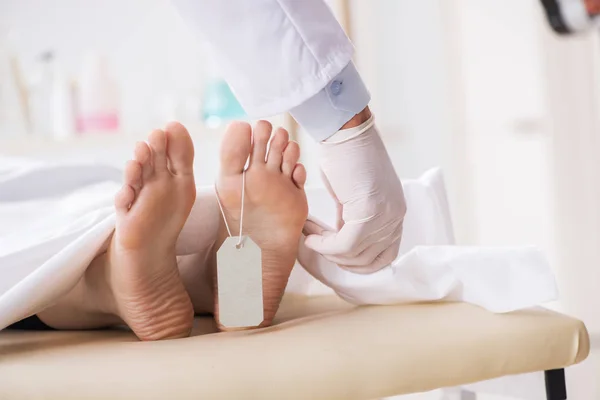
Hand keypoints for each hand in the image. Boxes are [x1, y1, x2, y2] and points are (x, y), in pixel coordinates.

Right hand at [303, 117, 405, 272]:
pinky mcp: (369, 212)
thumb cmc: (344, 155)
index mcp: (395, 212)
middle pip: (369, 261)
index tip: (333, 255)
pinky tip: (311, 236)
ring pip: (354, 255)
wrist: (343, 130)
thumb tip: (340, 239)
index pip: (385, 256)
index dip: (357, 263)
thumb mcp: (353, 196)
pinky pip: (344, 244)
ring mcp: (385, 216)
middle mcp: (395, 216)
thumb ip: (352, 220)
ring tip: (310, 236)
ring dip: (327, 251)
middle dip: (339, 260)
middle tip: (318, 246)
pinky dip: (324, 245)